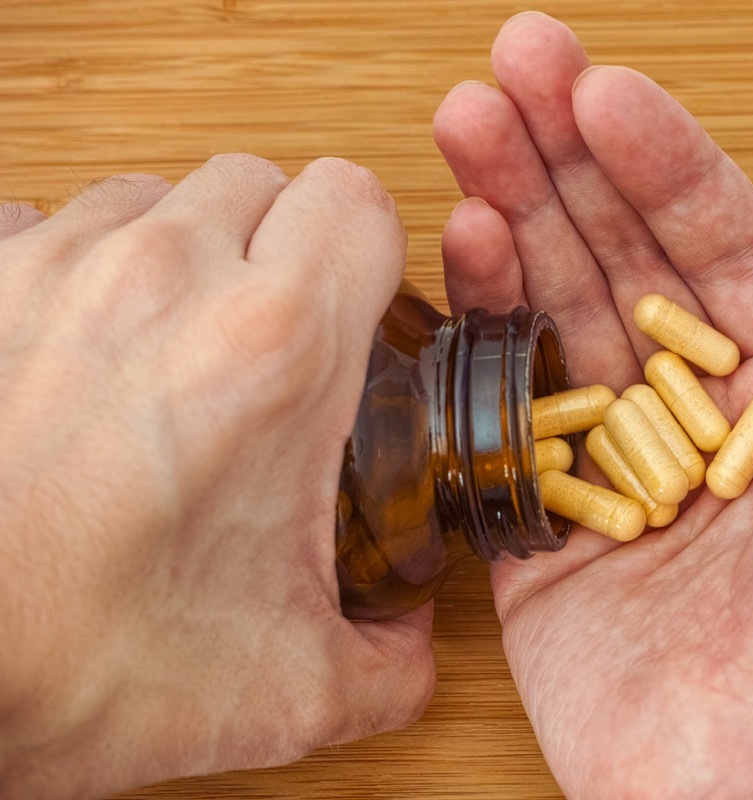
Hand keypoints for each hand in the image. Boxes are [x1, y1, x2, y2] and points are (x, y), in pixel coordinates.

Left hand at [0, 155, 433, 798]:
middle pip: (261, 183)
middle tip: (271, 341)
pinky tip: (83, 351)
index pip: (357, 202)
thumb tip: (410, 634)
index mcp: (272, 347)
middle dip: (281, 248)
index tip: (360, 316)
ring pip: (155, 198)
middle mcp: (162, 280)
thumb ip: (390, 658)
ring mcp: (54, 269)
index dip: (371, 256)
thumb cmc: (71, 664)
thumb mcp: (287, 686)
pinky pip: (46, 226)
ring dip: (182, 257)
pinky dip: (80, 271)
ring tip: (172, 351)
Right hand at [435, 13, 752, 798]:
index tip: (603, 87)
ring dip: (511, 217)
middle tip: (506, 69)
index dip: (661, 157)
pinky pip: (503, 418)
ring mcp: (616, 469)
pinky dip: (480, 332)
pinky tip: (461, 250)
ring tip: (465, 129)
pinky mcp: (545, 536)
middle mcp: (700, 416)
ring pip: (554, 316)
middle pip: (620, 258)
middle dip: (564, 160)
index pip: (717, 240)